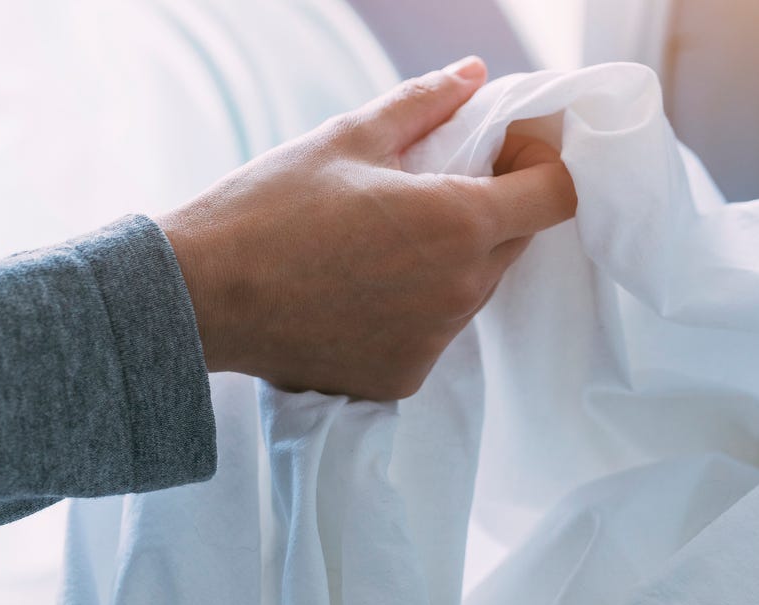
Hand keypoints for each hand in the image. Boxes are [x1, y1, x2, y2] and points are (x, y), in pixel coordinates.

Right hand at [156, 56, 575, 399]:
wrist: (201, 297)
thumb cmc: (270, 207)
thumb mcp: (347, 138)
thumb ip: (425, 103)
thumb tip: (474, 73)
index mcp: (459, 223)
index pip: (557, 195)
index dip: (540, 164)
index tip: (506, 151)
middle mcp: (461, 290)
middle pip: (516, 241)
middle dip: (494, 207)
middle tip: (433, 187)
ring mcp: (434, 341)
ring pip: (475, 288)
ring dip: (452, 259)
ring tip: (385, 241)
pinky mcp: (405, 377)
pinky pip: (434, 333)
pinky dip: (414, 309)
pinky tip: (361, 290)